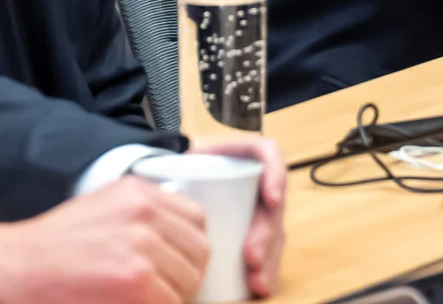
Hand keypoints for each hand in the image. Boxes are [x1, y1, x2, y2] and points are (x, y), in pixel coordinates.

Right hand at [0, 176, 208, 303]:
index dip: (190, 246)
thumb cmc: (55, 245)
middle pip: (199, 252)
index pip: (196, 219)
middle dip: (186, 275)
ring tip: (145, 298)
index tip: (179, 261)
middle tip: (163, 289)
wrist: (18, 268)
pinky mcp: (136, 280)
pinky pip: (171, 301)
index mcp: (138, 193)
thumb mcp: (102, 206)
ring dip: (173, 296)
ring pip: (189, 281)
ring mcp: (142, 247)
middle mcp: (144, 214)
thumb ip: (142, 212)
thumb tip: (179, 233)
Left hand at [187, 136, 286, 297]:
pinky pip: (271, 257)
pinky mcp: (259, 237)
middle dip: (265, 235)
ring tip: (256, 281)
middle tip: (251, 257)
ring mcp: (262, 213)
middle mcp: (259, 185)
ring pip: (275, 236)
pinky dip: (268, 274)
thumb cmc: (186, 171)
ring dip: (268, 261)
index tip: (271, 199)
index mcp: (244, 157)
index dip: (275, 175)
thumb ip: (175, 164)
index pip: (269, 154)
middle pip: (273, 207)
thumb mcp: (184, 161)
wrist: (182, 184)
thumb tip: (166, 186)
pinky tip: (261, 288)